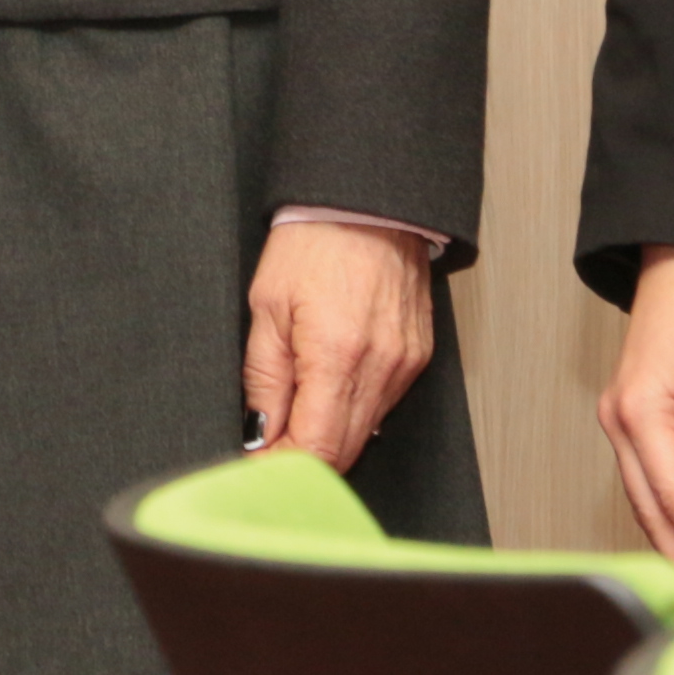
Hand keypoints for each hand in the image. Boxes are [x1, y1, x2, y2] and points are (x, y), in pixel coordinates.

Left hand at [242, 220, 435, 467]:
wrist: (367, 204)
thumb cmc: (313, 243)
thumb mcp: (266, 307)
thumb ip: (263, 380)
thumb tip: (259, 433)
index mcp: (336, 356)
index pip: (315, 449)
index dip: (282, 470)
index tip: (256, 470)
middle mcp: (380, 368)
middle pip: (343, 452)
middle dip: (302, 462)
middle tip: (267, 454)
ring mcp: (405, 366)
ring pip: (364, 432)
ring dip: (327, 438)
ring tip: (292, 418)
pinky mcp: (417, 358)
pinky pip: (382, 405)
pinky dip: (351, 412)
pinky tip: (327, 392)